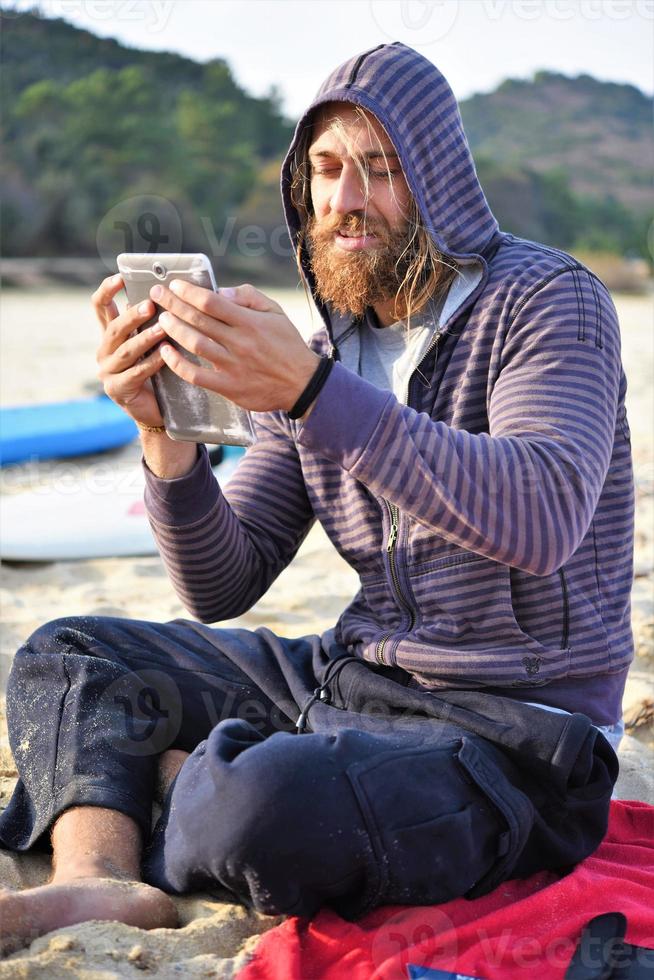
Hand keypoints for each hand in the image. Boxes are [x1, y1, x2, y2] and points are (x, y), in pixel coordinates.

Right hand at [93, 274, 165, 427]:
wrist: (156, 411)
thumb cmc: (157, 372)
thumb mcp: (151, 344)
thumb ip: (149, 323)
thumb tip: (164, 292)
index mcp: (109, 336)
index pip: (100, 307)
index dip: (107, 290)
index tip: (120, 277)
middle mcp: (104, 351)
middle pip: (114, 328)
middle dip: (132, 316)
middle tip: (150, 305)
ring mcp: (107, 371)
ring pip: (126, 351)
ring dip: (145, 338)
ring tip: (163, 329)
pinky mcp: (117, 389)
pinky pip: (136, 373)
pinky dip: (152, 363)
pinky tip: (166, 355)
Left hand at [150, 281, 320, 412]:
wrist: (303, 384)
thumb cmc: (288, 345)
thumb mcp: (276, 313)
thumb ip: (249, 297)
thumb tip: (220, 291)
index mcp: (250, 322)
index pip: (211, 301)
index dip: (189, 292)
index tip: (175, 285)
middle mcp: (240, 342)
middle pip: (198, 319)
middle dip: (173, 304)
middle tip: (156, 294)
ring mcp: (233, 366)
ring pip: (195, 344)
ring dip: (173, 329)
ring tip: (160, 319)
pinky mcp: (229, 388)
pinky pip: (196, 375)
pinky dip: (178, 364)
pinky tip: (166, 352)